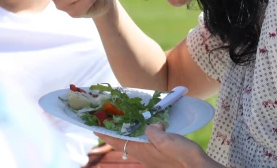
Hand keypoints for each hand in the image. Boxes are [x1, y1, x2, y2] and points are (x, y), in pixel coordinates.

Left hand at [95, 124, 222, 167]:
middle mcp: (144, 154)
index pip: (117, 141)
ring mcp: (151, 156)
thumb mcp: (167, 141)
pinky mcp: (159, 155)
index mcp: (142, 151)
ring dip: (125, 132)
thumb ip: (153, 132)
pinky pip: (143, 142)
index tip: (93, 125)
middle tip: (107, 119)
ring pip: (132, 142)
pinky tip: (145, 128)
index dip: (105, 133)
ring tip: (123, 121)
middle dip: (113, 131)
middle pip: (122, 142)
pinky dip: (138, 134)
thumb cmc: (182, 156)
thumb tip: (151, 126)